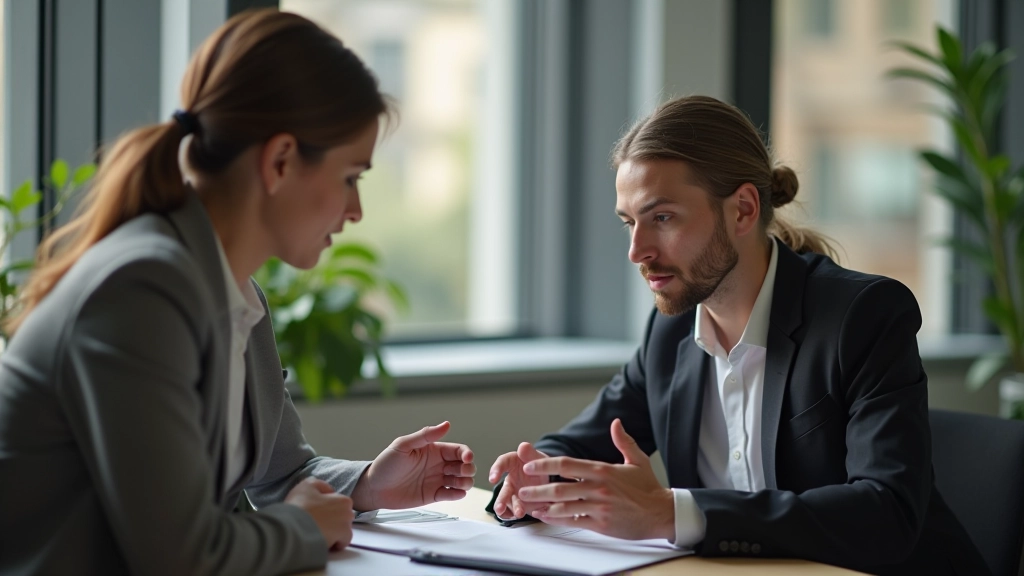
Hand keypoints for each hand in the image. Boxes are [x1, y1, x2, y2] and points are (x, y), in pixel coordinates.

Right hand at [284, 477, 353, 550]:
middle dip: (332, 519)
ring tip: (316, 532)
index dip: (327, 506)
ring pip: (342, 533)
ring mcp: (346, 532)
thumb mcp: (308, 485)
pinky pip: (338, 545)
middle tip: (315, 521)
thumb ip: (321, 485)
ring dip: (333, 533)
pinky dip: (331, 544)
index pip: (339, 503)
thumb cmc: (300, 505)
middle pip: (342, 518)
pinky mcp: (339, 546)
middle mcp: (349, 516)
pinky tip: (319, 540)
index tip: (315, 510)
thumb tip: (329, 492)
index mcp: (344, 501)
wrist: (292, 529)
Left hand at [351, 421, 474, 509]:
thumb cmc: (386, 464)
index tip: (467, 459)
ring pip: (462, 480)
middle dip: (468, 468)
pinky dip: (459, 494)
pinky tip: (456, 493)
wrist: (373, 489)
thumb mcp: (403, 446)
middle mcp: (438, 465)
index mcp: (433, 450)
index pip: (458, 450)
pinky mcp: (434, 495)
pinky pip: (452, 495)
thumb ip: (425, 435)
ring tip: (459, 484)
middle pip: (464, 465)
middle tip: (462, 472)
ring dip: (466, 482)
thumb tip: (446, 424)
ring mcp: (437, 480)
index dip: (466, 453)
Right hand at [488, 442, 550, 519]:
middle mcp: (510, 480)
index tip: (493, 478)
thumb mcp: (538, 457)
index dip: (496, 470)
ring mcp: (514, 494)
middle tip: (499, 508)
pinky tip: (517, 517)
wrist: (549, 478)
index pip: (502, 463)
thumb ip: (530, 453)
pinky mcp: (519, 504)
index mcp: (512, 463)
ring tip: (518, 514)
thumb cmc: (540, 465)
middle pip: (504, 489)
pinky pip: (514, 511)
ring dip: (512, 508)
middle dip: (501, 499)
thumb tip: (523, 446)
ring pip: (510, 502)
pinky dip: (514, 515)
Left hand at [517, 419, 674, 540]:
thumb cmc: (648, 487)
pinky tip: (545, 516)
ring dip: (543, 506)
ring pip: (564, 507)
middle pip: (560, 488)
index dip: (545, 465)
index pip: (567, 464)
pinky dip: (556, 519)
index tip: (529, 465)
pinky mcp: (601, 524)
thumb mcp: (637, 460)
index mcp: (603, 470)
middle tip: (521, 488)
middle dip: (537, 489)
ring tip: (528, 505)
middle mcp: (599, 488)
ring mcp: (599, 507)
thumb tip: (616, 422)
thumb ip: (623, 441)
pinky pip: (573, 521)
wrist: (662, 513)